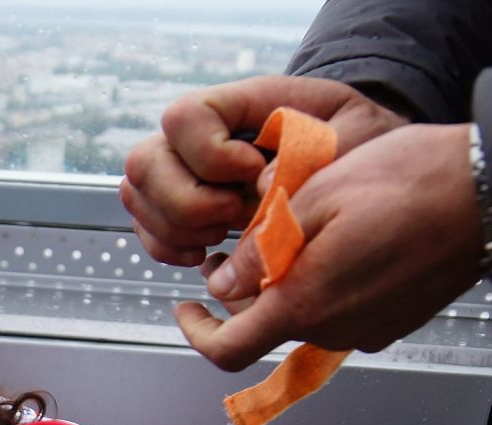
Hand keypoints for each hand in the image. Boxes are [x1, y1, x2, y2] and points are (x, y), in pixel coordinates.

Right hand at [121, 75, 408, 268]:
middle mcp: (194, 134)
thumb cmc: (354, 140)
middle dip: (188, 204)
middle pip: (144, 163)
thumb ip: (317, 150)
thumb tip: (262, 184)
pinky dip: (168, 249)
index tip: (253, 174)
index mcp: (236, 103)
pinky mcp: (175, 205)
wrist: (349, 160)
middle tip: (236, 216)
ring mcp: (178, 169)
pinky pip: (145, 227)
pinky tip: (207, 253)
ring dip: (177, 229)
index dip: (210, 155)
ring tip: (225, 233)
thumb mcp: (356, 133)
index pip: (182, 118)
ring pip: (135, 197)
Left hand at [175, 123, 484, 370]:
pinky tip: (344, 242)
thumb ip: (259, 251)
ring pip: (306, 317)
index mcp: (305, 303)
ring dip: (291, 285)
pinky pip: (343, 313)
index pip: (228, 351)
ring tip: (303, 231)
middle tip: (243, 246)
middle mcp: (335, 330)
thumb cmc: (411, 182)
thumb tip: (224, 283)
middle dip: (247, 293)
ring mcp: (368, 331)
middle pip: (267, 328)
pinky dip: (328, 287)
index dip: (197, 334)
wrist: (490, 191)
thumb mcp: (314, 197)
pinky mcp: (395, 323)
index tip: (188, 309)